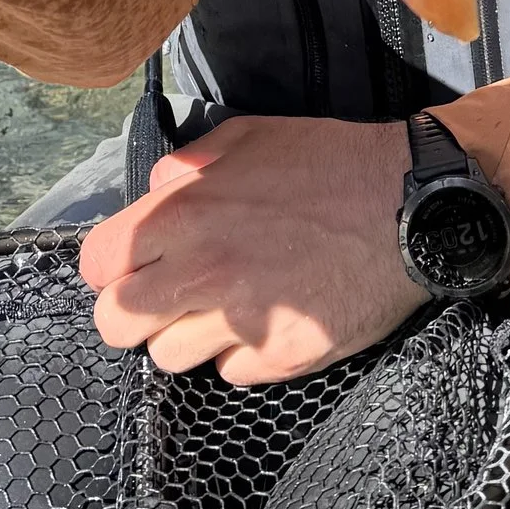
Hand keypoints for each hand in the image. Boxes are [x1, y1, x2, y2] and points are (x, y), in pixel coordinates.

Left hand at [78, 114, 419, 385]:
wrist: (411, 204)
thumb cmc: (330, 163)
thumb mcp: (248, 136)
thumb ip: (187, 165)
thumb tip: (154, 191)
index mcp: (184, 214)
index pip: (98, 264)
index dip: (111, 267)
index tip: (134, 266)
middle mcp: (203, 272)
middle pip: (116, 324)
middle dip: (132, 313)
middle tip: (166, 298)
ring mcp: (242, 321)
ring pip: (168, 357)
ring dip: (187, 336)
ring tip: (224, 309)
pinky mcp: (282, 356)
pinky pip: (231, 372)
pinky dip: (242, 353)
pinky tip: (268, 321)